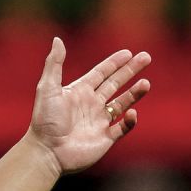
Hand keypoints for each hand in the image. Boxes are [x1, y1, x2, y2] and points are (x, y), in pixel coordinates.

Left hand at [29, 37, 150, 173]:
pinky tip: (131, 112)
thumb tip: (57, 39)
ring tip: (146, 83)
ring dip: (134, 93)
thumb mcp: (48, 88)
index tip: (128, 52)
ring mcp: (98, 122)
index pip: (100, 74)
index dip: (114, 63)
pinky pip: (123, 127)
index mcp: (78, 92)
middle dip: (130, 71)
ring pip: (122, 104)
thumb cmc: (44, 120)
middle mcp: (90, 105)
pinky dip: (130, 120)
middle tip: (146, 57)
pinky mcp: (105, 138)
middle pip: (115, 84)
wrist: (46, 151)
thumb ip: (54, 64)